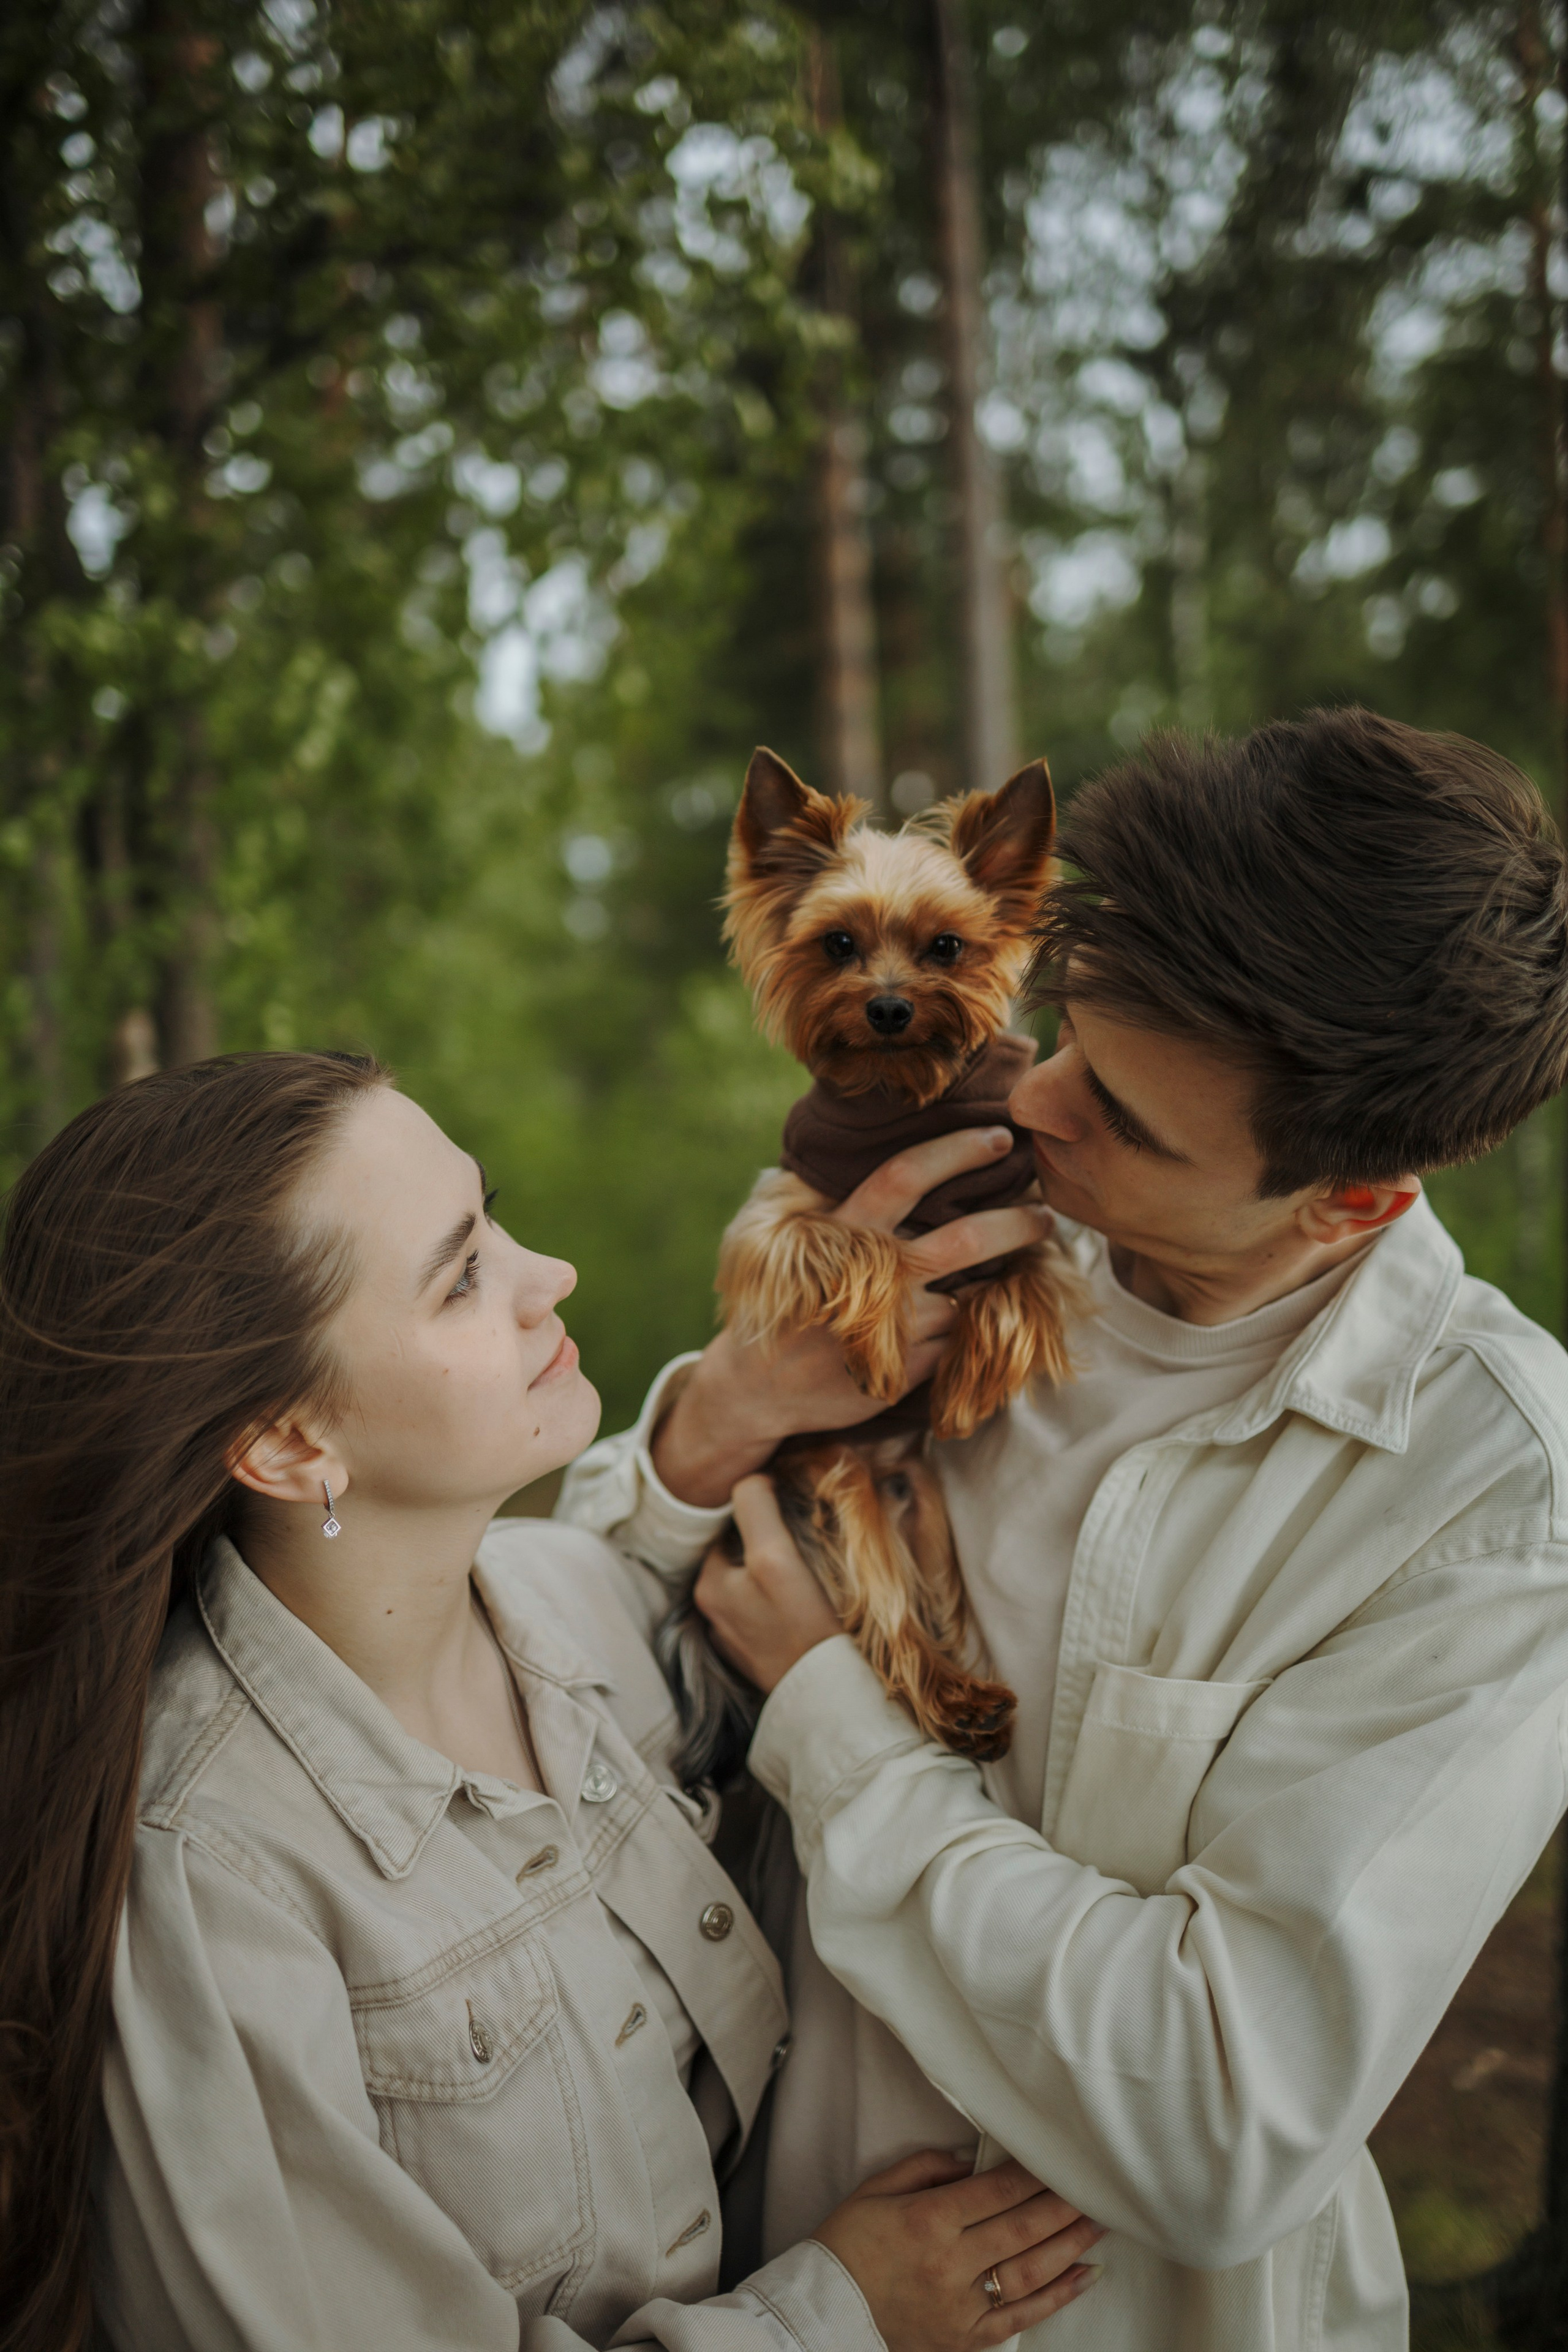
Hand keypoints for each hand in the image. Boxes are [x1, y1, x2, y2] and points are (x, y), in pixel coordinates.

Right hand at [653, 1130, 1052, 1507]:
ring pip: (970, 1295)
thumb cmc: (790, 1301)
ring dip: (997, 1283)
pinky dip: (969, 1327)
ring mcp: (895, 1329)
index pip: (904, 1177)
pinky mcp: (907, 1371)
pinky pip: (957, 1340)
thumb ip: (851, 1209)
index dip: (956, 1152)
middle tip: (1043, 1213)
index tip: (999, 1137)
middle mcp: (875, 1278)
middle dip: (1015, 1223)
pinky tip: (968, 1318)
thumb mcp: (805, 1245)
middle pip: (964, 1240)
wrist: (760, 1387)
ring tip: (1012, 1270)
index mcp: (845, 1234)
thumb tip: (908, 1163)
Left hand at [693, 1475, 839, 1692]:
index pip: (726, 1529)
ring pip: (754, 1587)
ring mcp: (737, 1640)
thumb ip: (755, 1509)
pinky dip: (783, 1603)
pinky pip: (769, 1615)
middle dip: (765, 1543)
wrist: (828, 1695)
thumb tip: (752, 1478)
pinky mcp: (762, 1658)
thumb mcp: (774, 1555)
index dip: (756, 1513)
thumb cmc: (801, 1623)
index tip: (787, 1510)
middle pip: (739, 1557)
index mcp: (707, 1586)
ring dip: (774, 1574)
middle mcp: (713, 1614)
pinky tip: (809, 1602)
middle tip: (802, 1536)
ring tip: (809, 1568)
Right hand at [813, 2149, 1103, 2351]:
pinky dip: (1057, 2297)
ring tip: (1099, 2223)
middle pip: (1022, 2228)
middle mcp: (950, 2264)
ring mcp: (961, 2306)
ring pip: (1030, 2272)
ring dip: (1070, 2245)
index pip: (996, 2191)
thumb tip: (971, 2160)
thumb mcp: (877, 2189)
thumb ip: (926, 2167)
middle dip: (1064, 2205)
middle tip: (1096, 2186)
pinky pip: (1021, 2317)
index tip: (1059, 2156)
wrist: (824, 2311)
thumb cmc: (848, 2244)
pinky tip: (1085, 2276)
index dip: (1033, 2173)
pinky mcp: (966, 2337)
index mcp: (927, 2221)